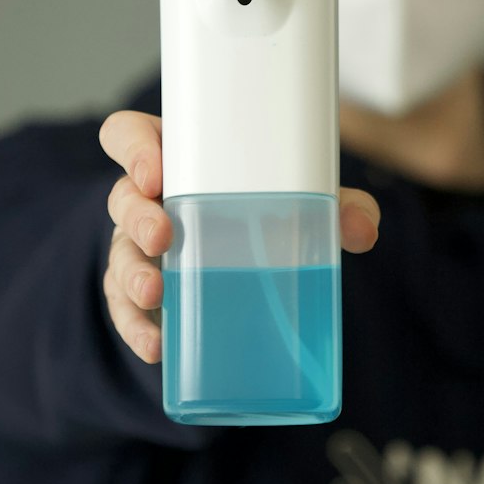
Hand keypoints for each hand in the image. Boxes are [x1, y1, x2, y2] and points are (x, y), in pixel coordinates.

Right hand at [99, 110, 380, 364]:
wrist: (257, 267)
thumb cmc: (269, 212)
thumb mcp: (303, 201)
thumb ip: (340, 206)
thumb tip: (363, 229)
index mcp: (177, 159)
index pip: (130, 136)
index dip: (132, 148)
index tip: (154, 170)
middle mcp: (149, 201)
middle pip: (123, 198)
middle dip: (137, 217)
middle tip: (163, 234)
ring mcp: (140, 250)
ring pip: (120, 255)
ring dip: (132, 275)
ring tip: (154, 293)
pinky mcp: (143, 296)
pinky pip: (127, 310)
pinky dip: (137, 329)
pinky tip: (155, 347)